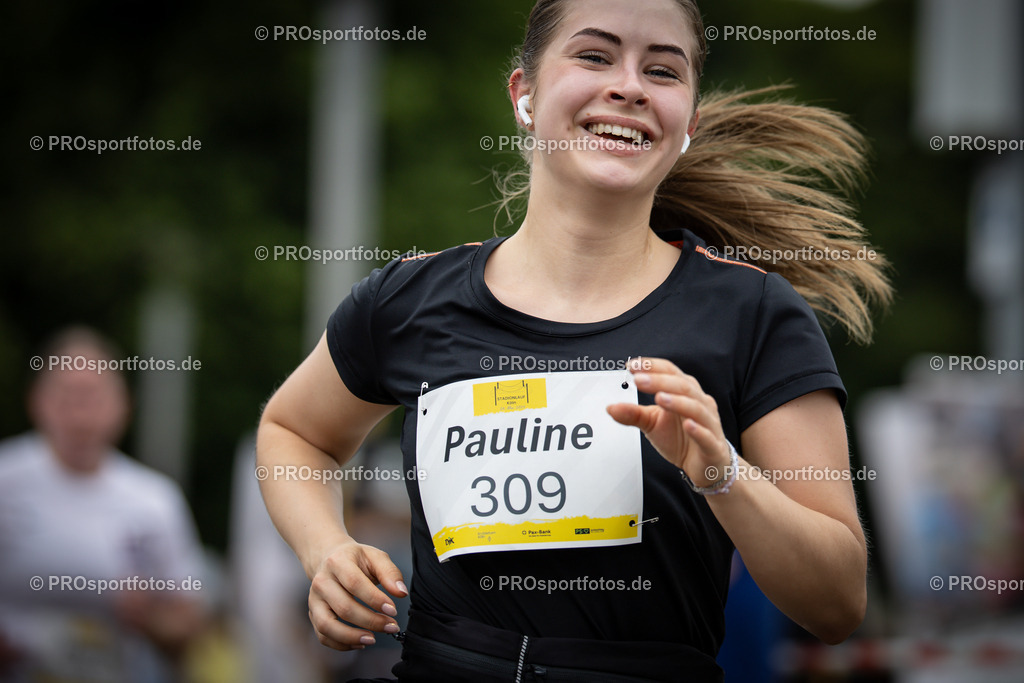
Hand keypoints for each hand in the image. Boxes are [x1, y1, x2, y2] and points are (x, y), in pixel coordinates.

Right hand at [308, 539, 406, 649]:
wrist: (329, 558)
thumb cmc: (356, 559)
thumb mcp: (375, 557)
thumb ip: (390, 573)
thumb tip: (401, 593)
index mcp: (337, 562)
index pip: (354, 583)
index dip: (374, 600)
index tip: (393, 610)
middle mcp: (321, 581)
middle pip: (343, 607)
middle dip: (370, 621)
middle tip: (391, 626)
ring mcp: (314, 600)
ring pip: (327, 625)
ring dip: (352, 637)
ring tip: (373, 639)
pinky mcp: (313, 614)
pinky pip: (323, 635)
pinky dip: (341, 644)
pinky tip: (360, 642)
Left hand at [607, 358, 730, 486]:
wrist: (704, 465)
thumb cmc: (682, 439)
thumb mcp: (652, 424)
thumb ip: (633, 414)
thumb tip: (610, 408)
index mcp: (685, 393)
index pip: (671, 372)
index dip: (653, 367)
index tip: (632, 366)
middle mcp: (700, 403)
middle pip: (683, 386)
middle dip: (660, 381)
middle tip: (639, 380)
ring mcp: (709, 423)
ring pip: (696, 408)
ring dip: (677, 401)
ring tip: (659, 398)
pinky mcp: (713, 445)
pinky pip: (707, 435)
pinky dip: (698, 429)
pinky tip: (687, 425)